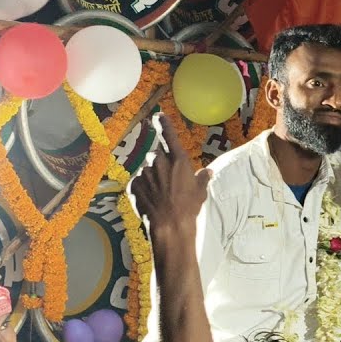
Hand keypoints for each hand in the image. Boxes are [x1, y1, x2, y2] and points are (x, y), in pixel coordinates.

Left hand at [129, 114, 213, 233]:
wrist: (170, 225)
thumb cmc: (188, 207)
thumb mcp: (200, 191)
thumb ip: (201, 178)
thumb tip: (207, 172)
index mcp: (177, 159)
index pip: (168, 134)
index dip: (163, 123)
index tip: (158, 116)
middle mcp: (158, 162)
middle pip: (156, 155)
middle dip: (160, 164)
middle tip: (167, 180)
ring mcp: (144, 173)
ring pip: (147, 170)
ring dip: (152, 177)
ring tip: (160, 194)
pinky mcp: (133, 185)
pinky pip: (138, 183)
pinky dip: (143, 189)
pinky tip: (151, 200)